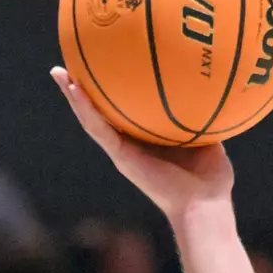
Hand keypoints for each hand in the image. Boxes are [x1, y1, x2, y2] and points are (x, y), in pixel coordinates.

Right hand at [51, 67, 233, 219]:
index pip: (128, 112)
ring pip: (92, 119)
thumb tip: (214, 91)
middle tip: (71, 66)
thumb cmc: (211, 181)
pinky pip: (98, 128)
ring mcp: (123, 151)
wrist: (203, 206)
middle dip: (87, 91)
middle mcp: (132, 146)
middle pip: (104, 113)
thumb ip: (206, 119)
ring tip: (58, 72)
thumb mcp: (211, 140)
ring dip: (74, 96)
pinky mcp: (121, 156)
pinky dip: (84, 108)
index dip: (116, 92)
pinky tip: (73, 88)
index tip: (108, 67)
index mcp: (150, 141)